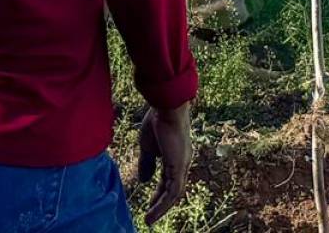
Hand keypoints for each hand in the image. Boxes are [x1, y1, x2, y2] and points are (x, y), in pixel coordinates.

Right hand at [139, 104, 192, 224]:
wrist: (166, 107)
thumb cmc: (157, 121)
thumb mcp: (148, 147)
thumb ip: (147, 164)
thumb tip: (145, 181)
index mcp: (176, 156)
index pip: (168, 180)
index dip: (159, 193)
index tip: (150, 203)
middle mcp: (182, 162)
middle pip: (173, 189)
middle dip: (161, 204)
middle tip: (150, 217)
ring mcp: (183, 164)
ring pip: (174, 194)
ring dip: (161, 208)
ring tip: (149, 220)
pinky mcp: (179, 166)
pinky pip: (172, 191)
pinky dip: (162, 204)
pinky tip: (152, 213)